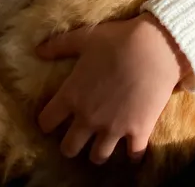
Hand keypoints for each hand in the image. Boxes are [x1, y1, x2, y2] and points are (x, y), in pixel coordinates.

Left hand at [36, 13, 190, 164]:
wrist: (156, 47)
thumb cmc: (119, 40)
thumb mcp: (86, 37)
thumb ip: (60, 45)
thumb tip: (38, 50)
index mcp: (72, 96)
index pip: (46, 122)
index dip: (47, 121)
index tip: (54, 118)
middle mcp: (89, 118)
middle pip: (69, 148)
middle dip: (71, 144)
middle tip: (78, 135)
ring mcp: (114, 128)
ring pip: (97, 157)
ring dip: (98, 151)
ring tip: (102, 143)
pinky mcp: (138, 131)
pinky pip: (132, 156)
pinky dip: (131, 155)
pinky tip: (131, 147)